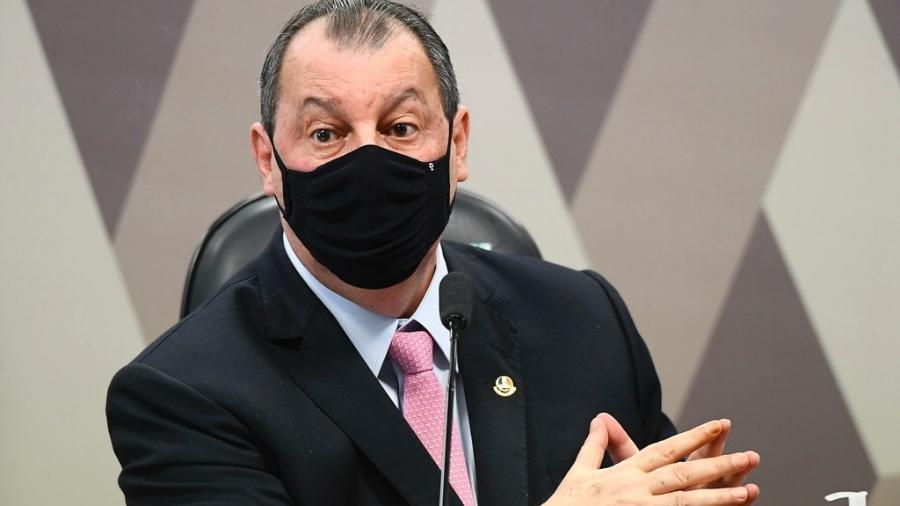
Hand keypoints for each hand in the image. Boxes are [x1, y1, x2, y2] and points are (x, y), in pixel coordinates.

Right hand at [544, 415, 758, 504]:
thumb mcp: (579, 471)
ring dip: (719, 497)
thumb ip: (595, 446)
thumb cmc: (566, 504)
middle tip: (751, 456)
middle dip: (719, 465)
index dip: (694, 436)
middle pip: (684, 474)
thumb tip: (600, 419)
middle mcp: (635, 489)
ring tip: (749, 492)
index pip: (666, 449)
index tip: (720, 425)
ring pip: (686, 503)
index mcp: (625, 472)